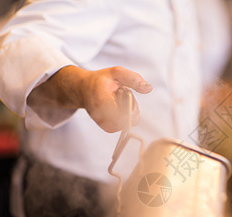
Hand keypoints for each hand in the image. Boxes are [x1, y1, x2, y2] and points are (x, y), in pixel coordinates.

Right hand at [28, 65, 152, 132]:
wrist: (82, 89)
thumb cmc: (100, 80)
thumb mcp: (116, 72)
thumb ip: (133, 78)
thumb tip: (149, 88)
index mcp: (102, 102)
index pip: (126, 113)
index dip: (130, 102)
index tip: (121, 91)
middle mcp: (102, 117)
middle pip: (130, 118)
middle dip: (130, 105)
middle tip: (119, 94)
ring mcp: (104, 124)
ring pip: (129, 122)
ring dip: (128, 110)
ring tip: (117, 100)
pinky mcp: (108, 128)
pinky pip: (125, 124)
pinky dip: (125, 115)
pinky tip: (116, 106)